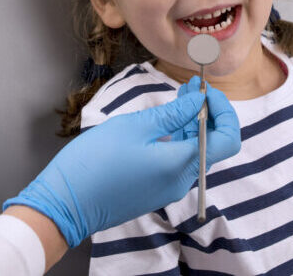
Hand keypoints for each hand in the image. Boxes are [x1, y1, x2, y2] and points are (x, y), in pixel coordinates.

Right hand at [3, 78, 240, 246]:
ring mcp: (169, 187)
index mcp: (181, 165)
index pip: (227, 140)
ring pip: (194, 151)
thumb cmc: (95, 162)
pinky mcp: (155, 188)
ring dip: (192, 123)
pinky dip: (178, 138)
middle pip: (212, 144)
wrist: (65, 204)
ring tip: (180, 96)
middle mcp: (181, 180)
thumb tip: (199, 101)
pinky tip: (165, 119)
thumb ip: (172, 114)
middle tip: (192, 87)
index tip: (207, 91)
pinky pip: (177, 161)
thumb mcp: (135, 127)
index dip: (224, 112)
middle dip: (208, 113)